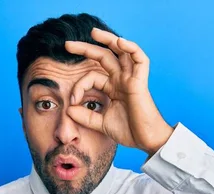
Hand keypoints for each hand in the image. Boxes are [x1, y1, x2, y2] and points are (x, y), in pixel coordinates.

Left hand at [64, 27, 173, 155]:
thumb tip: (67, 110)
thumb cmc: (129, 131)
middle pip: (104, 56)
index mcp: (113, 88)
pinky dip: (131, 48)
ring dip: (108, 39)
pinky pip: (140, 59)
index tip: (72, 101)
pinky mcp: (140, 82)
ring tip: (93, 33)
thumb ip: (85, 117)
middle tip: (67, 45)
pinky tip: (120, 42)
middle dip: (86, 48)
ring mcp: (131, 79)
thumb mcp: (101, 123)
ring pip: (121, 51)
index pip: (92, 77)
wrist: (146, 141)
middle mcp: (121, 80)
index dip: (79, 86)